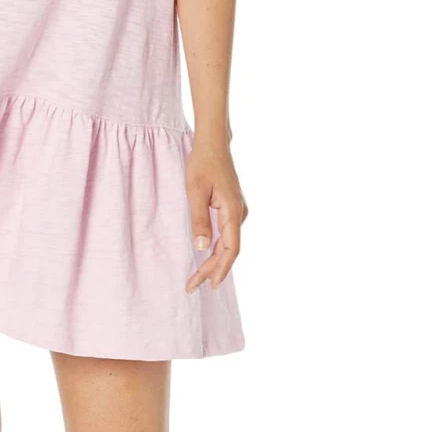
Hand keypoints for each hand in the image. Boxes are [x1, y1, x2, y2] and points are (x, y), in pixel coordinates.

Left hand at [184, 142, 246, 292]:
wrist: (213, 144)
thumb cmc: (202, 163)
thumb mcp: (194, 191)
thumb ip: (199, 220)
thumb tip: (200, 248)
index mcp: (233, 211)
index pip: (229, 250)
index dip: (218, 269)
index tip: (206, 285)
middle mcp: (239, 214)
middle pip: (229, 251)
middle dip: (212, 270)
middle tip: (192, 287)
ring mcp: (237, 212)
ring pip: (228, 245)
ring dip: (214, 262)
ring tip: (198, 279)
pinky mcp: (232, 209)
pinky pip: (227, 236)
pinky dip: (217, 250)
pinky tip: (207, 258)